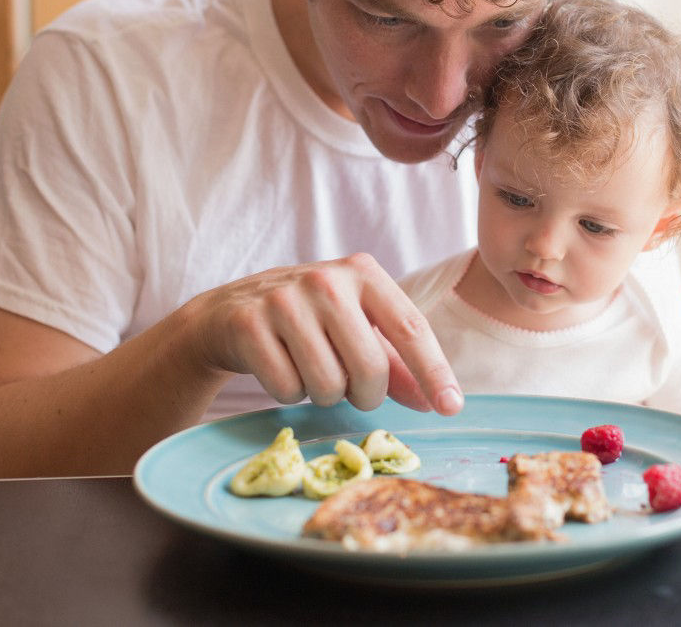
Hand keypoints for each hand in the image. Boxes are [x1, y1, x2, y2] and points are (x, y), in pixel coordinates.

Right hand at [187, 253, 463, 414]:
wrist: (229, 311)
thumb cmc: (309, 322)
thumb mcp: (356, 328)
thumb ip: (396, 363)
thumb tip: (436, 401)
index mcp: (363, 272)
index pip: (411, 327)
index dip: (434, 371)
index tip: (451, 407)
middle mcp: (326, 279)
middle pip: (370, 368)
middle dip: (365, 394)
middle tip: (350, 387)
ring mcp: (284, 299)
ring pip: (328, 385)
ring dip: (324, 395)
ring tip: (311, 370)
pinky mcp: (248, 324)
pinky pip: (287, 389)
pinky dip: (289, 393)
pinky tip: (280, 367)